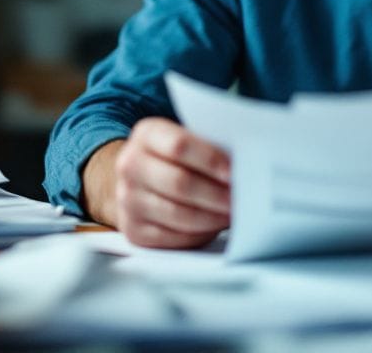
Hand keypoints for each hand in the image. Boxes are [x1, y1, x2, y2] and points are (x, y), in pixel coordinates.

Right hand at [83, 117, 230, 248]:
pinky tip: (214, 226)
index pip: (179, 145)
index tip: (233, 173)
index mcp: (147, 134)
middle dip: (216, 194)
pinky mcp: (134, 230)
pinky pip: (172, 237)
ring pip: (177, 213)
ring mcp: (128, 199)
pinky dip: (199, 234)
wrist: (142, 181)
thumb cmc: (177, 159)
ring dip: (212, 216)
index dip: (210, 160)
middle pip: (179, 182)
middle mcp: (130, 165)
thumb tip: (244, 165)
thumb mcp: (189, 140)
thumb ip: (210, 147)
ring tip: (232, 213)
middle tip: (240, 198)